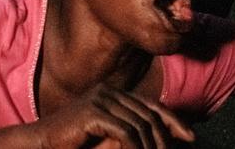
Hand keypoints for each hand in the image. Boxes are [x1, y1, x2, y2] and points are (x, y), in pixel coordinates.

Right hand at [32, 85, 194, 148]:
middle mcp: (107, 91)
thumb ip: (134, 131)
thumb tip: (168, 136)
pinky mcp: (93, 112)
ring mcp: (100, 99)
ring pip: (141, 124)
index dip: (173, 119)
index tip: (190, 137)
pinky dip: (136, 148)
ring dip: (151, 147)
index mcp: (112, 92)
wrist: (43, 142)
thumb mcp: (111, 136)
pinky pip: (126, 132)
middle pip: (149, 114)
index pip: (151, 103)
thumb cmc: (75, 142)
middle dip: (166, 138)